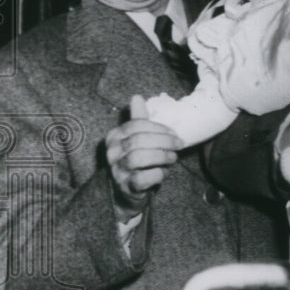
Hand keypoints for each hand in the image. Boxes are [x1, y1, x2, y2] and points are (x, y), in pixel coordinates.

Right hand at [106, 95, 183, 213]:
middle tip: (178, 146)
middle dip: (164, 141)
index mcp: (114, 136)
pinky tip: (163, 173)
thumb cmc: (137, 160)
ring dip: (162, 157)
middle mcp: (112, 152)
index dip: (160, 128)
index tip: (175, 134)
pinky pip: (142, 178)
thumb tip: (136, 97)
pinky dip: (158, 174)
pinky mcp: (125, 187)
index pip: (137, 124)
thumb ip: (138, 119)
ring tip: (172, 158)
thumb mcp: (137, 138)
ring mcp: (116, 170)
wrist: (127, 192)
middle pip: (139, 140)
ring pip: (139, 158)